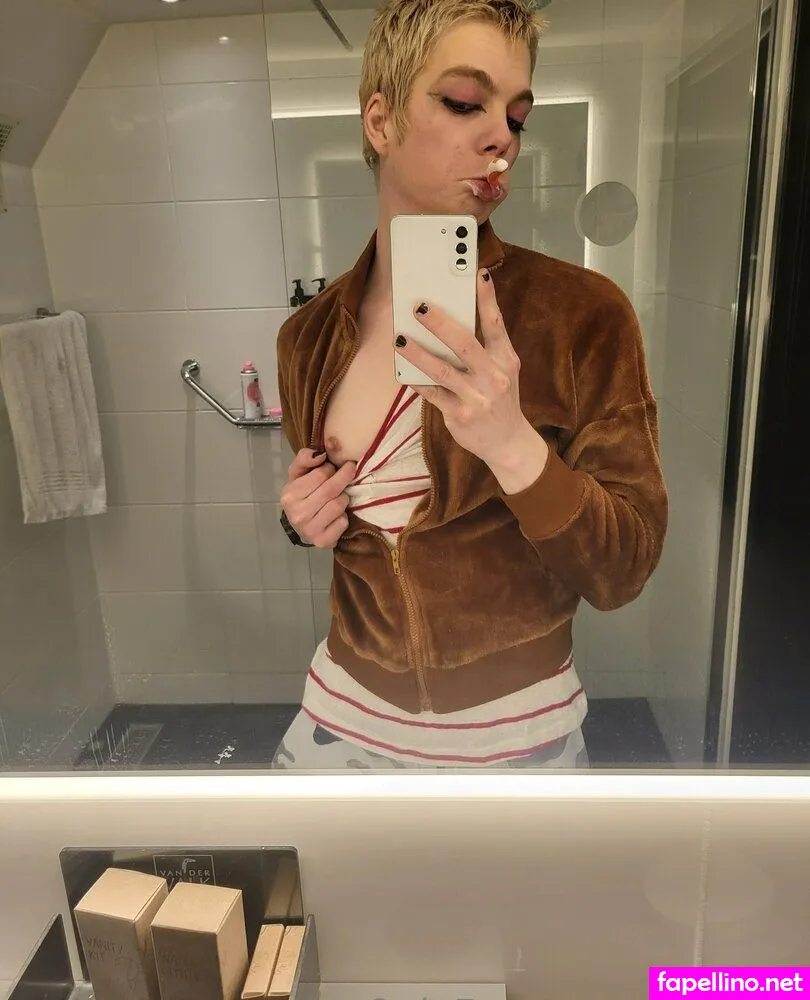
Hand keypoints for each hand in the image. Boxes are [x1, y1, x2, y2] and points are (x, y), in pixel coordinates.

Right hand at [280, 448, 356, 548]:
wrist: (300, 525)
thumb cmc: (302, 494)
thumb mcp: (298, 473)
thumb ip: (306, 457)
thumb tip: (321, 454)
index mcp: (289, 494)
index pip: (321, 474)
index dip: (331, 468)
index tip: (332, 468)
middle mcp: (297, 514)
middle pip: (332, 489)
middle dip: (343, 479)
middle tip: (347, 473)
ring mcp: (309, 530)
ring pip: (339, 504)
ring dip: (343, 498)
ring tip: (337, 498)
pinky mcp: (322, 541)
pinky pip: (343, 522)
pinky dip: (343, 517)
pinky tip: (335, 516)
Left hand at [394, 268, 548, 493]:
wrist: (508, 442)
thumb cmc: (501, 399)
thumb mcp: (503, 371)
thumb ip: (486, 348)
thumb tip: (454, 320)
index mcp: (505, 359)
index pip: (496, 324)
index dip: (487, 298)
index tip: (477, 273)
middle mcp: (493, 376)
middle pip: (464, 343)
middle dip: (440, 323)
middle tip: (419, 306)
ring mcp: (476, 397)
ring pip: (442, 370)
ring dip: (418, 352)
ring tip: (399, 338)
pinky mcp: (459, 414)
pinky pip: (432, 393)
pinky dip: (416, 381)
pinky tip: (402, 370)